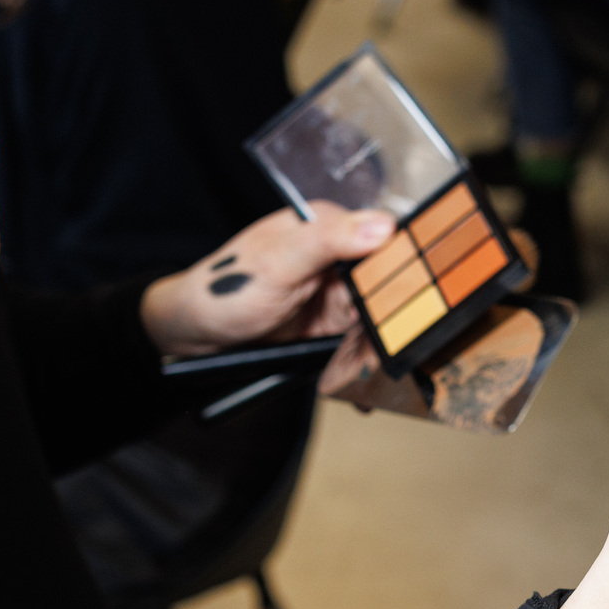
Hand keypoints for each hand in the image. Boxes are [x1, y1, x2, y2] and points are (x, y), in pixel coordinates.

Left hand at [141, 203, 394, 356]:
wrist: (198, 334)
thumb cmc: (226, 288)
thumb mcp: (277, 261)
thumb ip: (328, 240)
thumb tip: (382, 224)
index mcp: (330, 226)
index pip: (389, 240)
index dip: (407, 271)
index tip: (411, 305)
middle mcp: (340, 255)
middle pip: (392, 284)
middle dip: (391, 322)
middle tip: (379, 353)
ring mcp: (338, 290)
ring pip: (381, 318)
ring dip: (374, 349)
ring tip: (360, 378)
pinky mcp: (335, 322)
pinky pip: (363, 341)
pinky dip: (362, 362)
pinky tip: (359, 383)